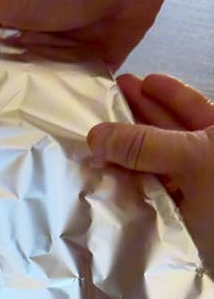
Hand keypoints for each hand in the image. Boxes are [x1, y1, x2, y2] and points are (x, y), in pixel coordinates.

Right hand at [89, 74, 213, 247]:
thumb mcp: (195, 157)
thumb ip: (145, 145)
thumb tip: (96, 135)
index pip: (189, 103)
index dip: (162, 91)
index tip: (133, 81)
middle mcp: (207, 157)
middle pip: (167, 131)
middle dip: (136, 118)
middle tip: (104, 107)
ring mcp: (194, 188)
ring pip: (154, 165)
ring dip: (126, 156)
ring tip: (95, 145)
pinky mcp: (180, 216)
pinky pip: (149, 195)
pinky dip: (129, 187)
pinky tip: (107, 181)